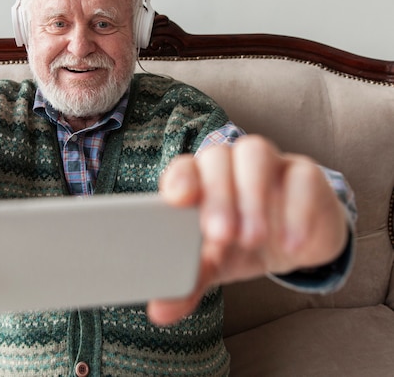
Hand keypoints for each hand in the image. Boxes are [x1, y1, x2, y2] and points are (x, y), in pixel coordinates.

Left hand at [147, 135, 347, 325]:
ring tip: (252, 238)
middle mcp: (231, 163)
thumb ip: (190, 282)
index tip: (177, 200)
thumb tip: (159, 311)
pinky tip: (291, 244)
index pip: (185, 166)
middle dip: (217, 195)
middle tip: (221, 235)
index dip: (180, 178)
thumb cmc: (243, 245)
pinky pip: (301, 177)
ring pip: (255, 153)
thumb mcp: (217, 265)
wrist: (297, 242)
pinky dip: (296, 210)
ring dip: (251, 195)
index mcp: (202, 179)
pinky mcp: (306, 175)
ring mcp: (269, 164)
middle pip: (218, 157)